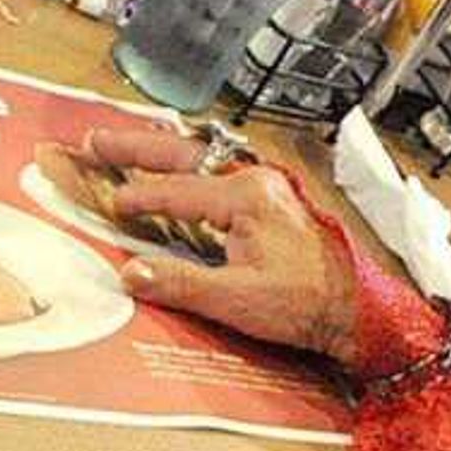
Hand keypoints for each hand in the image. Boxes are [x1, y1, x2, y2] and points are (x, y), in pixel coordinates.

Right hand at [79, 123, 359, 367]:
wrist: (355, 309)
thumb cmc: (307, 303)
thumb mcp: (238, 300)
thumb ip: (181, 283)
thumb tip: (132, 273)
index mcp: (245, 196)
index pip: (175, 191)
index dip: (138, 199)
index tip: (109, 206)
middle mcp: (255, 179)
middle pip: (182, 154)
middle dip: (135, 148)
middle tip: (95, 141)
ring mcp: (265, 185)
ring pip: (200, 156)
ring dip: (160, 152)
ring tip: (122, 147)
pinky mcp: (270, 199)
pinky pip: (217, 171)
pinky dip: (186, 167)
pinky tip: (171, 173)